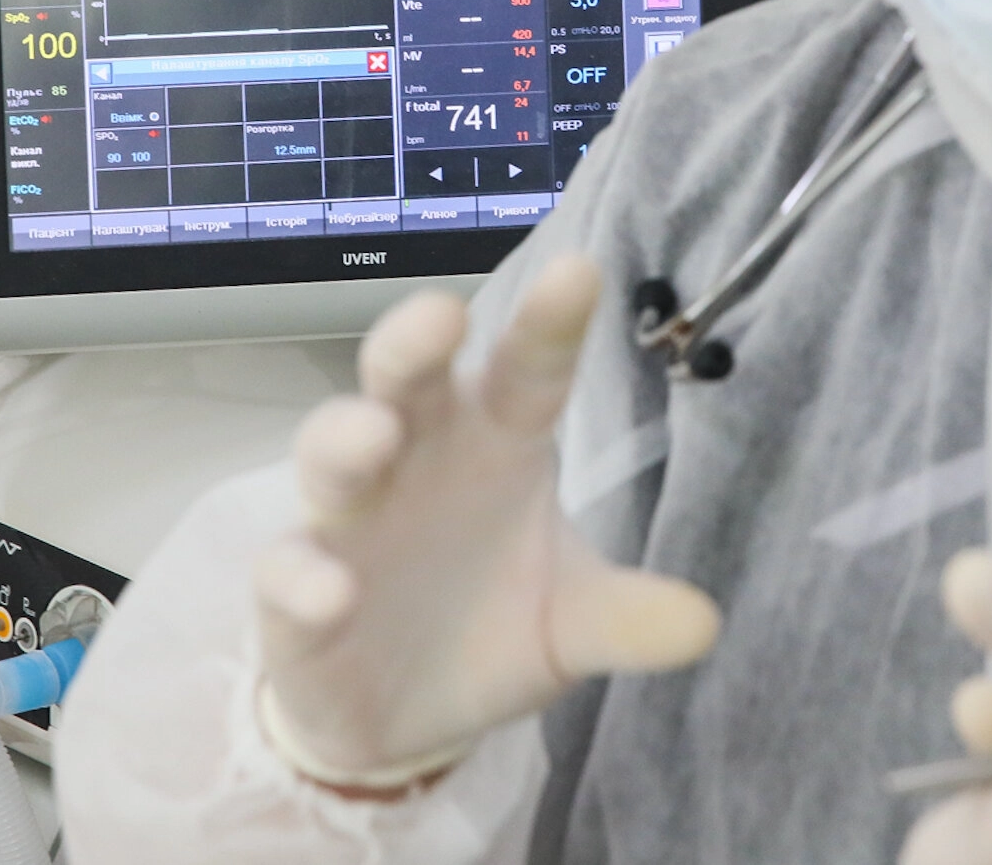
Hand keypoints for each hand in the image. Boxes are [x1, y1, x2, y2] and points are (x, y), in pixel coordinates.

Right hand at [253, 255, 719, 788]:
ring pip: (329, 452)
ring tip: (377, 438)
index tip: (580, 273)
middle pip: (406, 377)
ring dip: (346, 438)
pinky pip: (286, 569)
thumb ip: (626, 617)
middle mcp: (416, 458)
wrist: (403, 718)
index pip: (527, 371)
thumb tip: (705, 624)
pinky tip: (330, 594)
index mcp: (496, 442)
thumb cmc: (490, 627)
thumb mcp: (571, 622)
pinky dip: (302, 577)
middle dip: (414, 341)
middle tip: (441, 315)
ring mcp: (347, 521)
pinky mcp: (293, 593)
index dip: (549, 324)